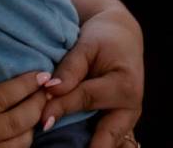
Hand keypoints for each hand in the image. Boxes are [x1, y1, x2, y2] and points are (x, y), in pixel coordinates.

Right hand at [0, 58, 49, 147]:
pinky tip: (23, 137)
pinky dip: (18, 147)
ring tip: (40, 112)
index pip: (0, 97)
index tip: (41, 74)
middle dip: (36, 104)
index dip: (23, 86)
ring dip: (32, 127)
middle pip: (15, 121)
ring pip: (16, 144)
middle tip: (50, 90)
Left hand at [41, 6, 142, 147]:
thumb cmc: (103, 38)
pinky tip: (71, 145)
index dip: (61, 106)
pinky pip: (105, 137)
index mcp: (123, 86)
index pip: (86, 99)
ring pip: (109, 142)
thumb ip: (70, 69)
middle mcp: (131, 108)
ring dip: (90, 146)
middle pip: (107, 137)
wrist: (122, 36)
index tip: (41, 118)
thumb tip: (51, 90)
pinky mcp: (120, 121)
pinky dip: (91, 142)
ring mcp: (128, 118)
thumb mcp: (86, 45)